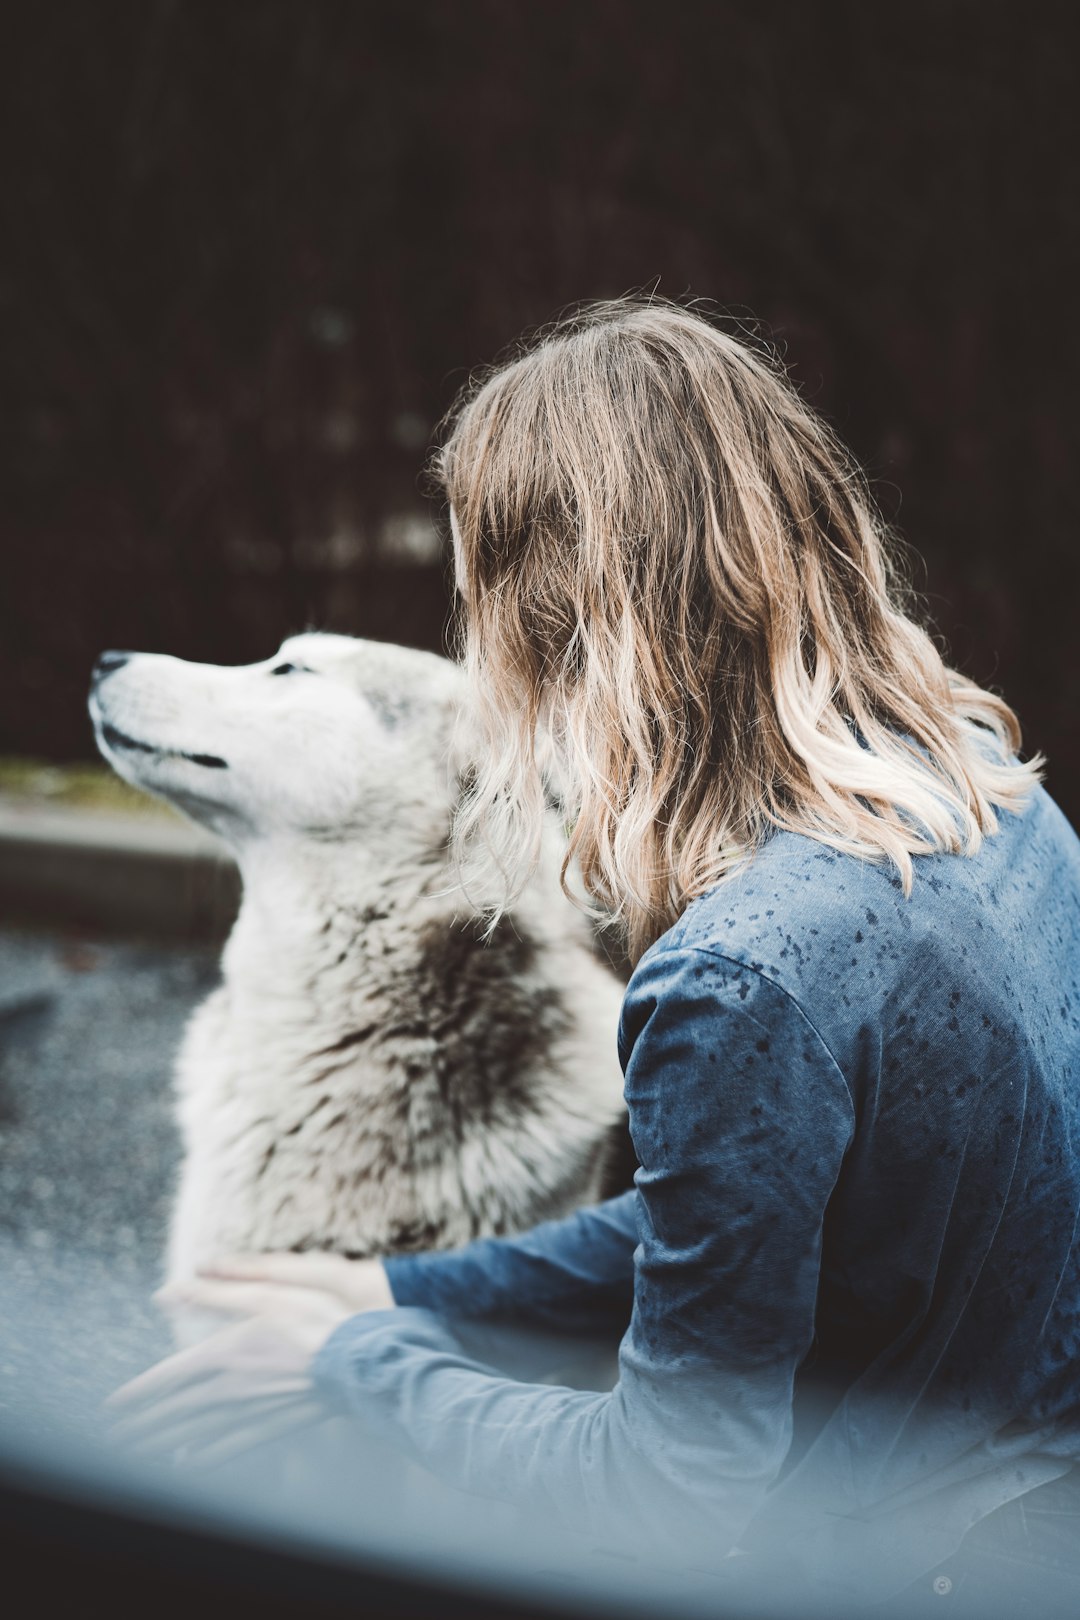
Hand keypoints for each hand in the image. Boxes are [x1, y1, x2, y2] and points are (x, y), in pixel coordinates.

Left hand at [107, 1253, 393, 1466]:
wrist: (356, 1361)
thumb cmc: (312, 1319)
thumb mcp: (263, 1293)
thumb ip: (214, 1293)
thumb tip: (168, 1290)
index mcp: (222, 1354)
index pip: (167, 1378)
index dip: (137, 1393)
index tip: (110, 1408)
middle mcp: (229, 1388)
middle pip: (174, 1412)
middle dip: (139, 1427)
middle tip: (110, 1442)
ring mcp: (251, 1411)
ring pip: (195, 1433)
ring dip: (161, 1445)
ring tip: (135, 1455)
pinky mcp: (273, 1424)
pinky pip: (230, 1446)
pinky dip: (205, 1457)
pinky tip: (190, 1463)